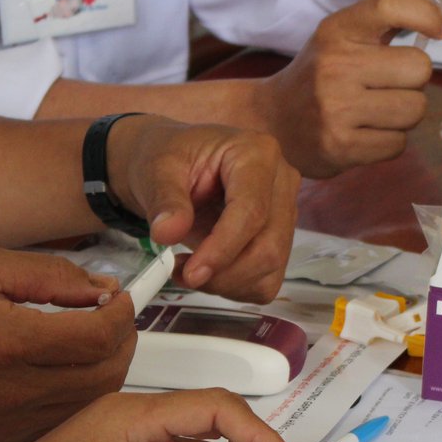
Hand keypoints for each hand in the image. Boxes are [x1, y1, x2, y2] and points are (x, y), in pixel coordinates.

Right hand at [0, 247, 133, 441]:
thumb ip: (51, 275)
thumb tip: (100, 288)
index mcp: (8, 342)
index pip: (98, 337)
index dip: (121, 313)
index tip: (118, 298)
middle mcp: (12, 390)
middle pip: (105, 374)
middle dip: (121, 340)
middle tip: (110, 317)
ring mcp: (10, 422)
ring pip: (91, 403)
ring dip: (105, 369)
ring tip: (88, 341)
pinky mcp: (4, 439)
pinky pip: (64, 422)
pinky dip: (77, 397)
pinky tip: (63, 372)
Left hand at [104, 116, 297, 302]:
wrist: (175, 167)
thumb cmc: (171, 159)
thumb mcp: (157, 169)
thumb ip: (164, 199)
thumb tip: (167, 233)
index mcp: (257, 154)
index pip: (252, 211)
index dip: (223, 248)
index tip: (191, 272)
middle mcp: (281, 182)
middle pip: (268, 246)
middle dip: (224, 273)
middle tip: (182, 275)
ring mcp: (285, 213)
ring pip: (270, 267)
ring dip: (226, 283)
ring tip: (187, 269)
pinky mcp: (280, 239)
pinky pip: (266, 280)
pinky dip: (234, 287)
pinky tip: (208, 273)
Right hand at [253, 0, 441, 177]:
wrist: (271, 122)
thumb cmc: (318, 76)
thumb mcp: (341, 37)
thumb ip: (388, 25)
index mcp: (336, 32)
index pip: (388, 5)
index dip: (424, 14)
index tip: (439, 29)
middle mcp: (334, 66)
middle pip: (419, 68)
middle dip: (413, 81)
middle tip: (390, 86)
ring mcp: (336, 109)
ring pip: (414, 109)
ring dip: (405, 114)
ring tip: (378, 112)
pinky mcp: (340, 147)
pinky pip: (398, 144)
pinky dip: (390, 141)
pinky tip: (367, 134)